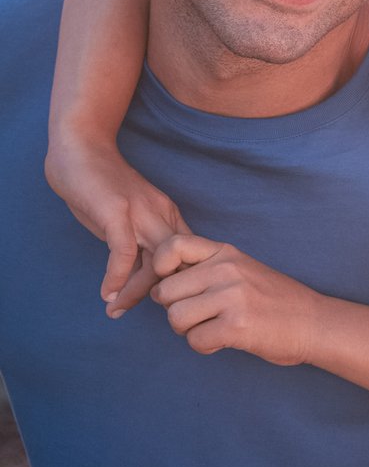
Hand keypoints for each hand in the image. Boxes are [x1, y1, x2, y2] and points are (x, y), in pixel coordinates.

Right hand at [45, 141, 191, 314]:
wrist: (82, 149)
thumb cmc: (103, 187)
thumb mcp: (126, 220)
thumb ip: (135, 246)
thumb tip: (135, 280)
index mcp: (168, 216)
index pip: (189, 256)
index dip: (184, 282)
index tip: (172, 306)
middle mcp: (162, 214)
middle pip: (179, 263)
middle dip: (169, 294)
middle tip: (153, 316)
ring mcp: (141, 212)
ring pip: (155, 262)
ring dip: (137, 292)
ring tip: (118, 310)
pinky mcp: (117, 211)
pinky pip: (124, 252)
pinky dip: (117, 277)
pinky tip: (107, 294)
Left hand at [150, 234, 321, 366]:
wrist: (314, 322)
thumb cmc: (274, 300)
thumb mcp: (242, 270)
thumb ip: (205, 270)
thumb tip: (157, 287)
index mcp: (226, 253)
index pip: (172, 246)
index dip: (160, 267)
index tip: (173, 284)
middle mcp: (227, 270)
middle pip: (165, 292)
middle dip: (175, 309)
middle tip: (200, 316)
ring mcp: (232, 297)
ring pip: (175, 318)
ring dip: (189, 331)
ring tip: (213, 328)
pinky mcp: (236, 326)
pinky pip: (194, 341)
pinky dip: (205, 347)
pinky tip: (224, 340)